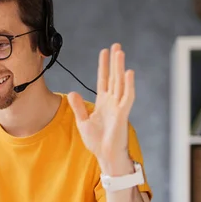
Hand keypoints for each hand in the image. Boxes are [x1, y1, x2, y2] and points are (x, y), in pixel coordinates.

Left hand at [68, 43, 134, 174]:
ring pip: (120, 83)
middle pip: (114, 77)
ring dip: (120, 68)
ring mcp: (118, 107)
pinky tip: (128, 73)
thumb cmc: (96, 141)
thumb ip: (78, 107)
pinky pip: (127, 97)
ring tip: (120, 53)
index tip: (104, 52)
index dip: (103, 66)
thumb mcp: (83, 121)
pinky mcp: (123, 114)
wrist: (105, 155)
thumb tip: (72, 92)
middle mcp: (112, 102)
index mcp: (103, 103)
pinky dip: (128, 85)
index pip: (103, 80)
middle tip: (116, 45)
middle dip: (114, 62)